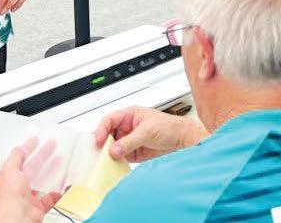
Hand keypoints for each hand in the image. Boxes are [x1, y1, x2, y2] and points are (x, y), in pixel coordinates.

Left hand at [0, 138, 62, 222]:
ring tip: (60, 160)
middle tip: (51, 146)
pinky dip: (55, 193)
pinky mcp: (36, 208)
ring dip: (50, 171)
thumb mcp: (9, 172)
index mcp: (3, 179)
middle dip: (41, 156)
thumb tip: (19, 148)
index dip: (25, 149)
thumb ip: (14, 159)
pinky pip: (48, 198)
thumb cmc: (7, 201)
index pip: (15, 160)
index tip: (35, 140)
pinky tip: (61, 186)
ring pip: (40, 182)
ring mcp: (25, 199)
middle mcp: (14, 189)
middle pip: (30, 169)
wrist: (16, 221)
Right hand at [93, 107, 207, 162]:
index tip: (98, 140)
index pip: (109, 120)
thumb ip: (130, 141)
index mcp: (130, 115)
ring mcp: (129, 141)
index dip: (101, 129)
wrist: (183, 140)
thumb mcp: (148, 131)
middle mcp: (127, 128)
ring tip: (105, 160)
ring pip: (112, 147)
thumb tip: (114, 150)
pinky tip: (114, 165)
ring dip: (108, 154)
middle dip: (102, 144)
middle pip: (108, 135)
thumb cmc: (170, 127)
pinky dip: (115, 161)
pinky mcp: (133, 153)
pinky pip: (119, 157)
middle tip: (98, 153)